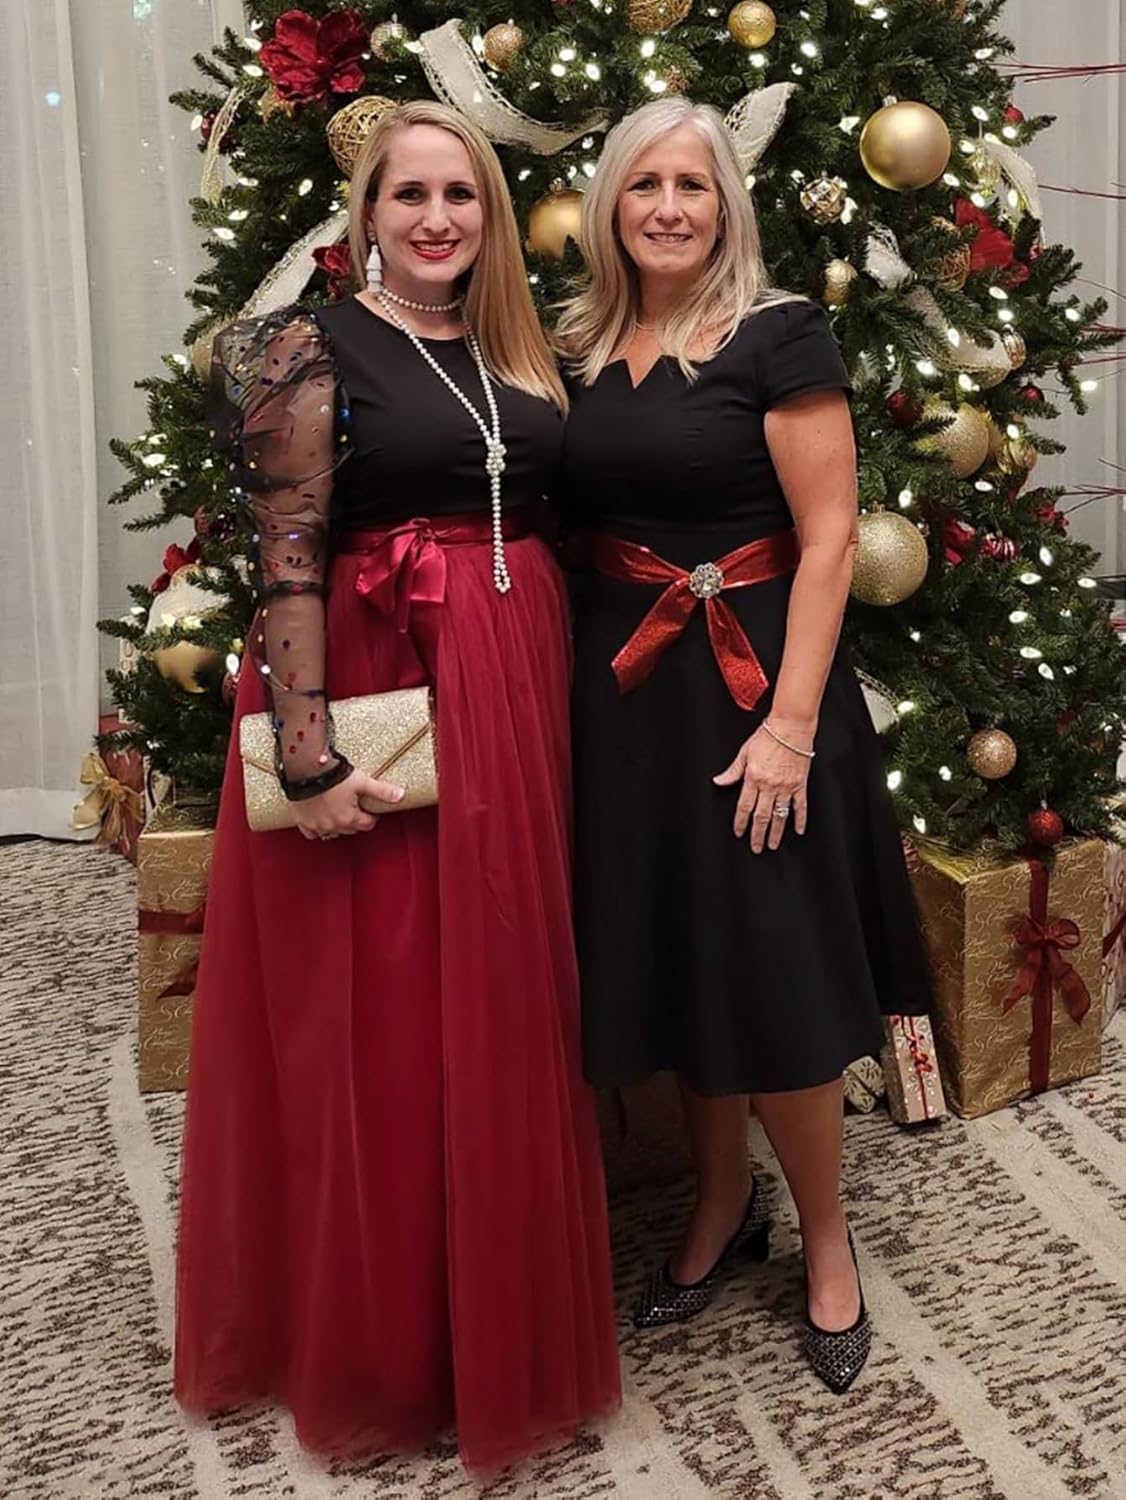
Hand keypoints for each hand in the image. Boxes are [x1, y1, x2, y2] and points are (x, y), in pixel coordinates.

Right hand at [295, 766, 404, 841]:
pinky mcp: (303, 821)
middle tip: (356, 807)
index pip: (367, 824)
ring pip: (333, 833)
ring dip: (338, 825)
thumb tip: (400, 795)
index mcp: (349, 818)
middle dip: (356, 820)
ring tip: (340, 812)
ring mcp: (317, 825)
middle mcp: (333, 825)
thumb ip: (382, 791)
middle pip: (351, 829)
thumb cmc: (332, 776)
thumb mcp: (362, 782)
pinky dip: (318, 829)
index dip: (371, 816)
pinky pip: (312, 833)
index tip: (370, 810)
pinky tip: (321, 820)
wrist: (304, 771)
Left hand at [713, 721, 811, 852]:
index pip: (744, 807)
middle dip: (758, 834)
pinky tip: (798, 830)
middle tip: (756, 848)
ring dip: (776, 832)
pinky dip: (800, 819)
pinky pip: (800, 806)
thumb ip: (733, 771)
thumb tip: (719, 781)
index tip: (739, 833)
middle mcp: (770, 785)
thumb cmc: (768, 735)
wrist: (791, 726)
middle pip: (762, 816)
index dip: (741, 823)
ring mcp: (786, 786)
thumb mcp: (744, 752)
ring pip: (780, 815)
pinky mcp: (800, 784)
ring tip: (773, 845)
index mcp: (754, 778)